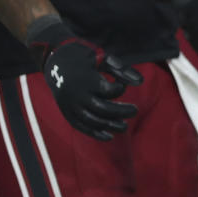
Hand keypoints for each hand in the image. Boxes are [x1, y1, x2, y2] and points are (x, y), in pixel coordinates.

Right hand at [26, 15, 142, 141]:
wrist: (56, 63)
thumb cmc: (86, 60)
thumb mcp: (104, 59)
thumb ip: (122, 69)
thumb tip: (141, 81)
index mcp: (88, 80)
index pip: (110, 90)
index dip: (120, 88)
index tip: (121, 85)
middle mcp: (78, 95)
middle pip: (103, 109)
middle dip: (122, 111)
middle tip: (135, 110)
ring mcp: (71, 106)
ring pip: (93, 120)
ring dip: (111, 125)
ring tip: (125, 125)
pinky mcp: (67, 113)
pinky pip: (81, 127)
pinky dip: (95, 133)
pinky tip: (109, 136)